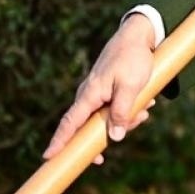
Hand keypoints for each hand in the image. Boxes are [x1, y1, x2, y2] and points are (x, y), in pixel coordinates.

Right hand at [43, 15, 156, 163]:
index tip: (48, 157)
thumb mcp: (130, 86)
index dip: (59, 140)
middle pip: (92, 128)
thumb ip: (123, 111)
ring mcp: (98, 95)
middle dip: (113, 132)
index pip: (70, 123)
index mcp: (89, 95)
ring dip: (129, 118)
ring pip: (108, 120)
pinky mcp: (109, 93)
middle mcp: (89, 97)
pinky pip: (116, 110)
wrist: (138, 37)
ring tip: (147, 105)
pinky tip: (146, 102)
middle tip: (139, 119)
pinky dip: (131, 110)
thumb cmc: (132, 59)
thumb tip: (115, 138)